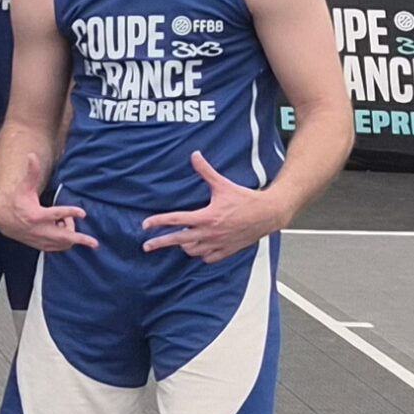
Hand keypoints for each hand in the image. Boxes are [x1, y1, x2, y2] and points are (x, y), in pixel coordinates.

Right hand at [0, 153, 95, 251]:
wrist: (5, 220)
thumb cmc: (17, 200)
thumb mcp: (25, 187)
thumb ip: (32, 173)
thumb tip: (31, 155)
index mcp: (36, 214)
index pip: (56, 214)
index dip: (70, 213)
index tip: (83, 213)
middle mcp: (39, 230)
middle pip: (63, 236)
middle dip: (80, 239)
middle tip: (93, 242)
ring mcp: (41, 240)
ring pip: (63, 242)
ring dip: (71, 235)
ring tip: (67, 223)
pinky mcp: (41, 246)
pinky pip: (58, 247)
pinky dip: (65, 242)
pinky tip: (63, 231)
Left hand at [140, 153, 276, 262]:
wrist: (268, 214)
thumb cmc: (245, 199)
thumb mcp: (222, 184)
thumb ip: (206, 171)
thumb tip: (194, 155)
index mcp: (206, 217)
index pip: (176, 220)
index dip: (158, 222)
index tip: (145, 225)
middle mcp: (210, 233)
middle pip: (178, 241)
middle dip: (160, 243)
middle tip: (146, 246)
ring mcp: (218, 244)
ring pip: (192, 251)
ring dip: (182, 246)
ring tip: (177, 241)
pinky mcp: (227, 251)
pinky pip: (207, 258)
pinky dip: (200, 254)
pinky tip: (197, 249)